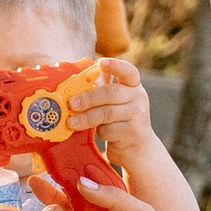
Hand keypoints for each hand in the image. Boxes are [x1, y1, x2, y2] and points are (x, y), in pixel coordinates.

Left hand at [63, 55, 150, 171]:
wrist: (137, 147)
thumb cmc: (119, 118)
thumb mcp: (114, 100)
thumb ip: (100, 87)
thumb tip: (76, 78)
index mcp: (133, 84)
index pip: (128, 71)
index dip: (115, 65)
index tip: (101, 63)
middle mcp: (139, 97)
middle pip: (111, 93)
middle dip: (88, 98)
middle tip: (71, 103)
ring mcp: (138, 115)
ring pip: (108, 113)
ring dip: (86, 117)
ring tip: (71, 122)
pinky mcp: (133, 133)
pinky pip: (109, 130)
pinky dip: (99, 131)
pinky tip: (97, 132)